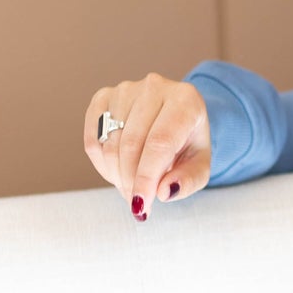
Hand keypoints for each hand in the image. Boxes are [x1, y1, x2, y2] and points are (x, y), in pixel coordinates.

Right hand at [83, 73, 211, 220]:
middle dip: (130, 181)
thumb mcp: (199, 166)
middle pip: (131, 144)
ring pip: (110, 143)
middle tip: (137, 202)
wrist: (176, 118)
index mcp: (185, 100)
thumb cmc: (188, 144)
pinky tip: (116, 171)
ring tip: (131, 185)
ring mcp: (126, 89)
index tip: (140, 205)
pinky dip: (100, 164)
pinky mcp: (104, 96)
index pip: (159, 143)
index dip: (146, 177)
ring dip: (116, 175)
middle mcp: (154, 87)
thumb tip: (162, 192)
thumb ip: (188, 181)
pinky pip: (92, 138)